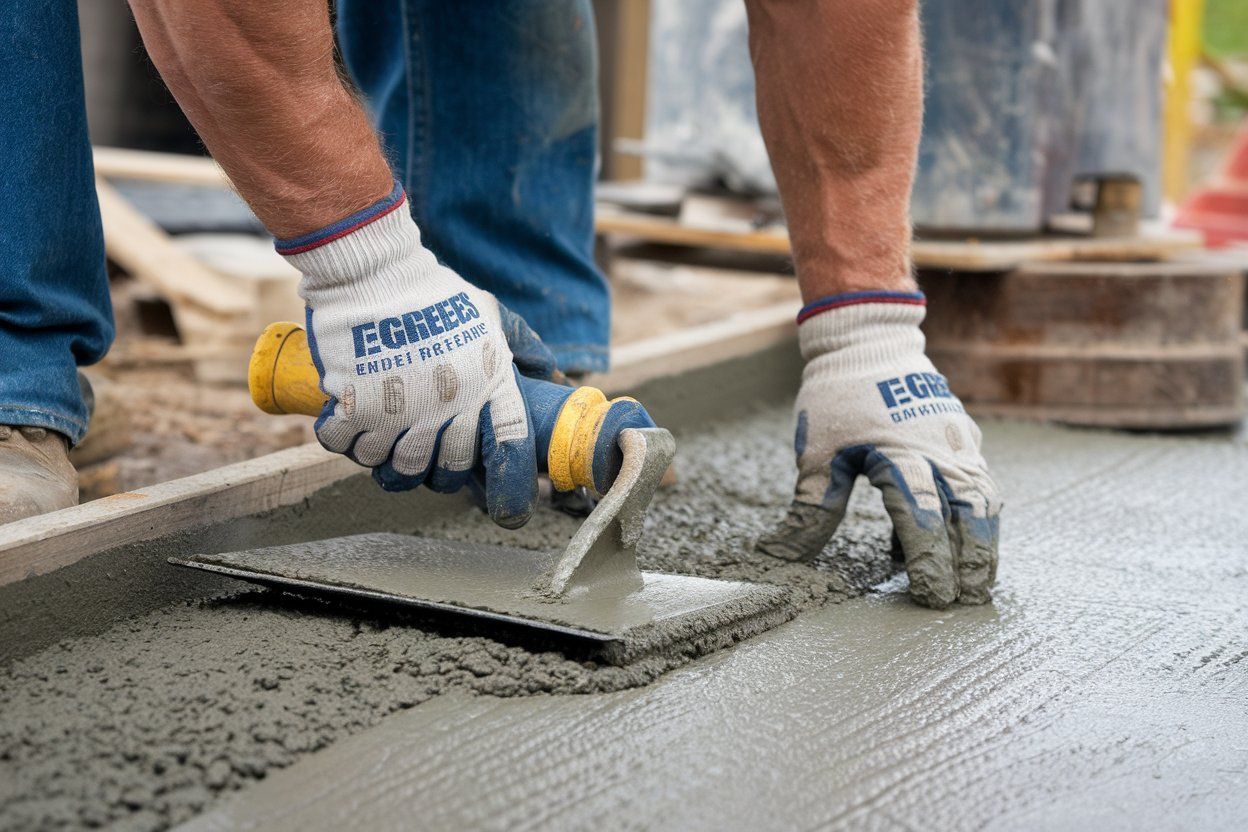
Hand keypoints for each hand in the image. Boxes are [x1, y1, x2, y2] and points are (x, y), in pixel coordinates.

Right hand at [279, 184, 536, 528]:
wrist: (375, 272)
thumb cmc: (436, 295)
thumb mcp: (493, 316)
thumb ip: (527, 349)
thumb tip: (556, 380)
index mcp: (489, 387)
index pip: (511, 453)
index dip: (514, 490)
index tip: (510, 510)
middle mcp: (448, 408)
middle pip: (449, 475)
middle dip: (443, 474)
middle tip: (432, 453)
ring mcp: (399, 413)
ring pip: (400, 472)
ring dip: (395, 463)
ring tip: (391, 438)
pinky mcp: (354, 409)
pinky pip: (352, 452)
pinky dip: (351, 445)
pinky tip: (356, 424)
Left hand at [756, 292, 1000, 607]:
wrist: (867, 340)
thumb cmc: (836, 398)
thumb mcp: (816, 454)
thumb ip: (811, 510)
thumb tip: (783, 555)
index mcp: (898, 455)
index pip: (920, 518)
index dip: (928, 560)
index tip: (929, 595)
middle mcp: (938, 450)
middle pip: (968, 514)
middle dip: (970, 561)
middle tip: (966, 602)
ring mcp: (957, 442)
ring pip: (984, 500)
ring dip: (984, 543)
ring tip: (978, 583)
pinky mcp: (964, 438)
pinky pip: (979, 482)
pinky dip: (976, 516)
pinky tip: (961, 543)